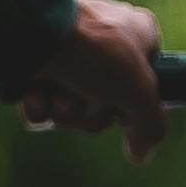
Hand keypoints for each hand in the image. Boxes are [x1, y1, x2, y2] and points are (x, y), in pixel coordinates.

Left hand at [15, 0, 167, 162]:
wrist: (34, 33)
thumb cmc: (96, 52)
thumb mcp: (139, 91)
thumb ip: (151, 125)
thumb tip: (140, 153)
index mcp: (137, 33)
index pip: (148, 79)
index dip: (135, 101)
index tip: (125, 110)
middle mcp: (104, 40)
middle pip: (107, 102)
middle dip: (94, 113)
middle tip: (89, 100)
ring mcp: (68, 51)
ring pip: (73, 106)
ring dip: (66, 110)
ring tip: (59, 95)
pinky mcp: (36, 64)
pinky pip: (42, 102)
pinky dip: (39, 105)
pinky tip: (36, 95)